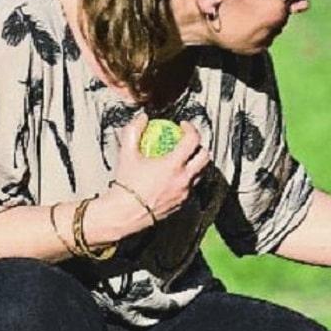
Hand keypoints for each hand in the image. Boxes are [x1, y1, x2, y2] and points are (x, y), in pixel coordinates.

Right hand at [93, 115, 210, 241]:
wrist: (125, 213)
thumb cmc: (126, 185)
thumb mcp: (127, 153)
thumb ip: (134, 130)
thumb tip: (142, 118)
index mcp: (173, 165)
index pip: (193, 140)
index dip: (191, 128)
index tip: (183, 126)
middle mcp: (184, 180)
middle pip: (205, 157)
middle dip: (200, 145)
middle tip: (189, 141)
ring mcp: (185, 193)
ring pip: (202, 173)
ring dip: (197, 163)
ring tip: (186, 158)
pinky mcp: (182, 204)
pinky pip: (193, 187)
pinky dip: (189, 178)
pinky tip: (177, 175)